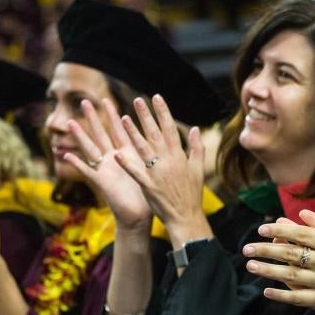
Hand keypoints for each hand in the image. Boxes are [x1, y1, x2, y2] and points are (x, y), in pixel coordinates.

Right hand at [62, 98, 151, 230]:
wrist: (141, 216)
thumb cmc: (148, 194)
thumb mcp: (152, 168)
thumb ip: (153, 152)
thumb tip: (164, 137)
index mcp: (127, 154)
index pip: (119, 130)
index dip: (113, 115)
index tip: (106, 100)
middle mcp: (114, 159)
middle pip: (102, 134)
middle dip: (94, 118)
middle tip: (84, 101)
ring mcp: (106, 169)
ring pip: (90, 148)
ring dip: (80, 136)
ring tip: (69, 122)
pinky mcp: (102, 182)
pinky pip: (87, 172)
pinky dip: (76, 164)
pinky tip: (64, 155)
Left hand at [117, 95, 210, 244]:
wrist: (187, 217)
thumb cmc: (191, 193)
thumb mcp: (198, 168)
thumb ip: (196, 147)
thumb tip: (195, 129)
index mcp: (179, 155)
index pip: (170, 128)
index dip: (163, 112)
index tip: (156, 97)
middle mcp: (169, 161)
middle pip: (155, 134)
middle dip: (146, 116)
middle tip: (137, 100)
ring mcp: (158, 173)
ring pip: (144, 149)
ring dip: (133, 134)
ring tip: (123, 119)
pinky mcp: (149, 185)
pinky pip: (136, 172)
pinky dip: (127, 164)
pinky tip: (116, 154)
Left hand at [242, 193, 314, 314]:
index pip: (300, 233)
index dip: (279, 230)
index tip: (262, 229)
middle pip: (289, 253)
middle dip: (265, 250)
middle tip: (246, 249)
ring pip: (289, 275)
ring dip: (268, 270)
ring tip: (250, 266)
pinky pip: (298, 297)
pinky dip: (281, 294)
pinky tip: (267, 291)